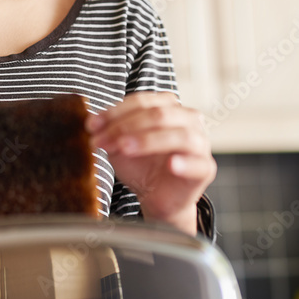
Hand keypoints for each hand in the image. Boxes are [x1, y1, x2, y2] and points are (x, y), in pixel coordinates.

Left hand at [86, 92, 215, 234]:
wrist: (155, 196)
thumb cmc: (141, 166)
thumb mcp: (119, 146)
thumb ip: (110, 133)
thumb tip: (94, 123)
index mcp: (168, 107)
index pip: (142, 101)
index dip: (115, 111)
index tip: (92, 125)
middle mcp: (188, 120)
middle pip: (159, 114)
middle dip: (126, 126)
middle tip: (103, 140)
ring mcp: (200, 143)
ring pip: (179, 135)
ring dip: (148, 140)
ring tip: (124, 148)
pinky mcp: (205, 168)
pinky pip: (198, 163)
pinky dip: (185, 162)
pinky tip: (171, 165)